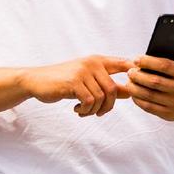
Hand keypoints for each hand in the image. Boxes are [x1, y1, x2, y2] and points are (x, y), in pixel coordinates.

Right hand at [17, 56, 132, 116]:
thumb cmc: (64, 82)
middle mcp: (92, 63)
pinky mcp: (73, 82)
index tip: (137, 85)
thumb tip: (130, 92)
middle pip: (112, 89)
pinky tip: (77, 110)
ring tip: (84, 111)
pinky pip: (88, 101)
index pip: (123, 63)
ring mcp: (82, 71)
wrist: (36, 81)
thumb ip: (107, 85)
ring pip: (100, 97)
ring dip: (93, 110)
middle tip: (99, 113)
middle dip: (108, 106)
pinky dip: (85, 110)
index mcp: (98, 61)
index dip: (135, 72)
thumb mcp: (87, 81)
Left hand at [123, 55, 173, 121]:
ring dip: (135, 88)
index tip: (136, 59)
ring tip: (129, 81)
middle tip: (130, 71)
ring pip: (150, 95)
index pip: (165, 65)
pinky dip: (138, 100)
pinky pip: (149, 107)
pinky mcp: (169, 114)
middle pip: (155, 82)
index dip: (148, 61)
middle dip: (139, 75)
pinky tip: (134, 93)